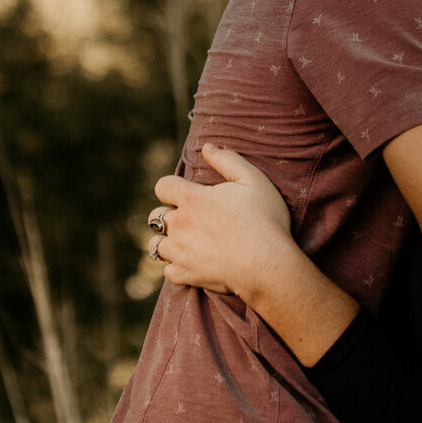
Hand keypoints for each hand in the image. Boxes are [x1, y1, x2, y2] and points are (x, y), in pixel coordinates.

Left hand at [151, 144, 295, 302]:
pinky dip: (176, 268)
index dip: (170, 187)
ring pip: (155, 246)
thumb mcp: (252, 180)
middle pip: (154, 217)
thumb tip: (207, 147)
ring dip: (166, 242)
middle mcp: (179, 225)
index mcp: (192, 199)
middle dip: (166, 216)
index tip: (184, 193)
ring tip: (184, 243)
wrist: (267, 264)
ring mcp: (180, 252)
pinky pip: (168, 272)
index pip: (162, 186)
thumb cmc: (264, 219)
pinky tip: (191, 264)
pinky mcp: (186, 275)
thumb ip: (227, 160)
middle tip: (188, 219)